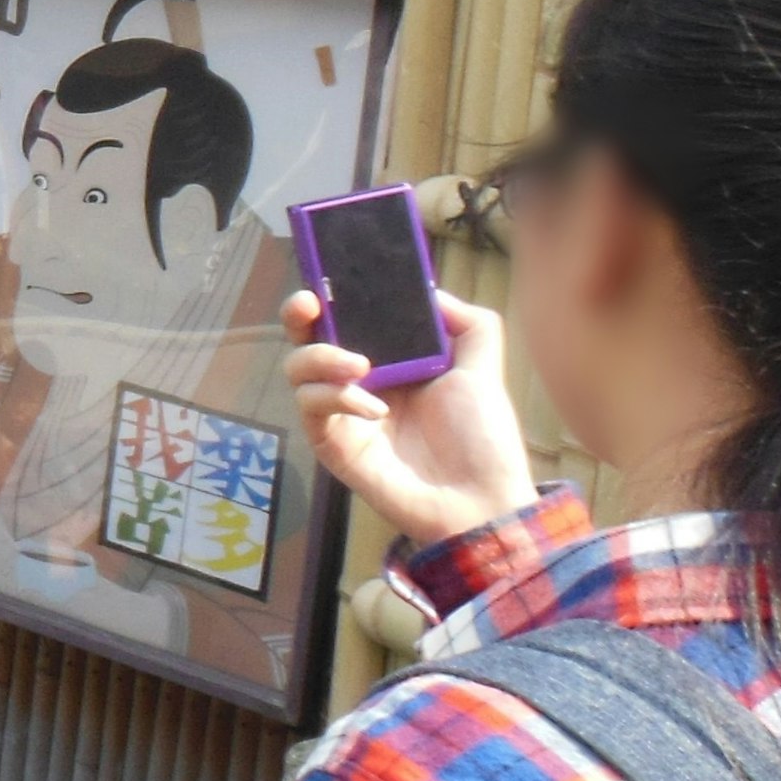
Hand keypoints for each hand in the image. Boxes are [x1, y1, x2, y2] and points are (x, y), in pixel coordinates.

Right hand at [285, 289, 538, 548]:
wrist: (482, 499)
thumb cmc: (483, 439)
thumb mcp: (483, 370)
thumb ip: (469, 324)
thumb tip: (431, 291)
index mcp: (390, 362)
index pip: (346, 320)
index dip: (330, 296)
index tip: (328, 280)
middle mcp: (358, 383)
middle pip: (306, 339)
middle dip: (298, 315)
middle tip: (310, 306)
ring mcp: (341, 414)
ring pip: (297, 370)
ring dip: (321, 357)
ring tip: (360, 367)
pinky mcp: (332, 444)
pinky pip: (311, 409)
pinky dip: (335, 398)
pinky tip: (373, 409)